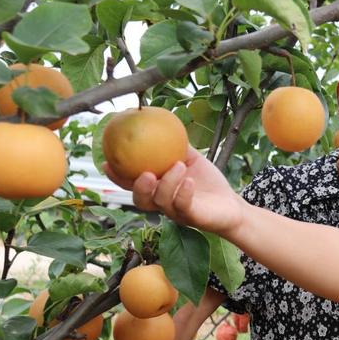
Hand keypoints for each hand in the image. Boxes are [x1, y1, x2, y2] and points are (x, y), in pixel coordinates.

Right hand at [104, 146, 245, 235]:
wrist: (231, 205)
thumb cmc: (208, 183)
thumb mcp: (190, 160)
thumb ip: (175, 146)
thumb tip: (162, 122)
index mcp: (157, 189)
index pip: (132, 185)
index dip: (117, 177)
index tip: (107, 162)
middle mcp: (162, 204)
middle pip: (140, 200)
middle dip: (138, 187)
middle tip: (144, 172)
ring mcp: (176, 212)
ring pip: (161, 202)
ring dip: (167, 183)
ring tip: (178, 166)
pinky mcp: (192, 217)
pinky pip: (184, 206)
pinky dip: (184, 192)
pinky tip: (189, 180)